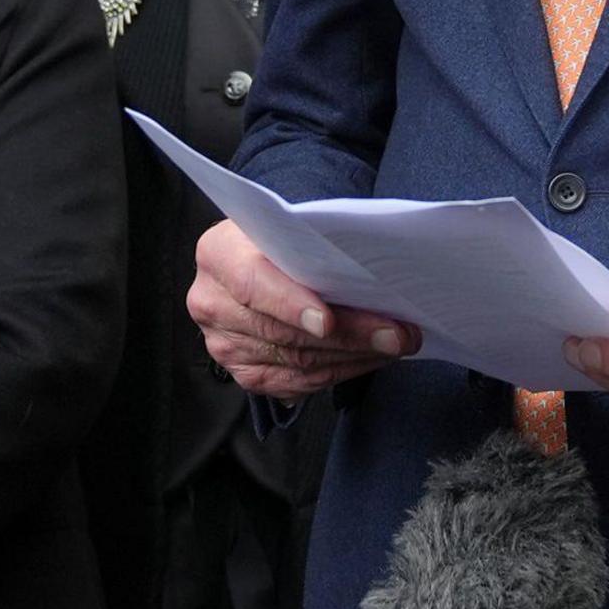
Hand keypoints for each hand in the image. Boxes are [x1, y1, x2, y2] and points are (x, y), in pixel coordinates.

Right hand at [190, 220, 408, 396]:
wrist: (265, 254)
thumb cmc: (287, 237)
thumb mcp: (294, 226)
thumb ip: (318, 246)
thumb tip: (375, 278)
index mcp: (219, 253)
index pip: (251, 283)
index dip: (290, 304)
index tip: (327, 321)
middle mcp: (212, 301)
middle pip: (282, 330)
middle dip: (348, 334)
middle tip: (395, 334)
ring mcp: (224, 342)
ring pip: (294, 362)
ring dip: (352, 357)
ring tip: (393, 345)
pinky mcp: (243, 372)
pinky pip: (294, 383)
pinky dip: (338, 372)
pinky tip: (368, 359)